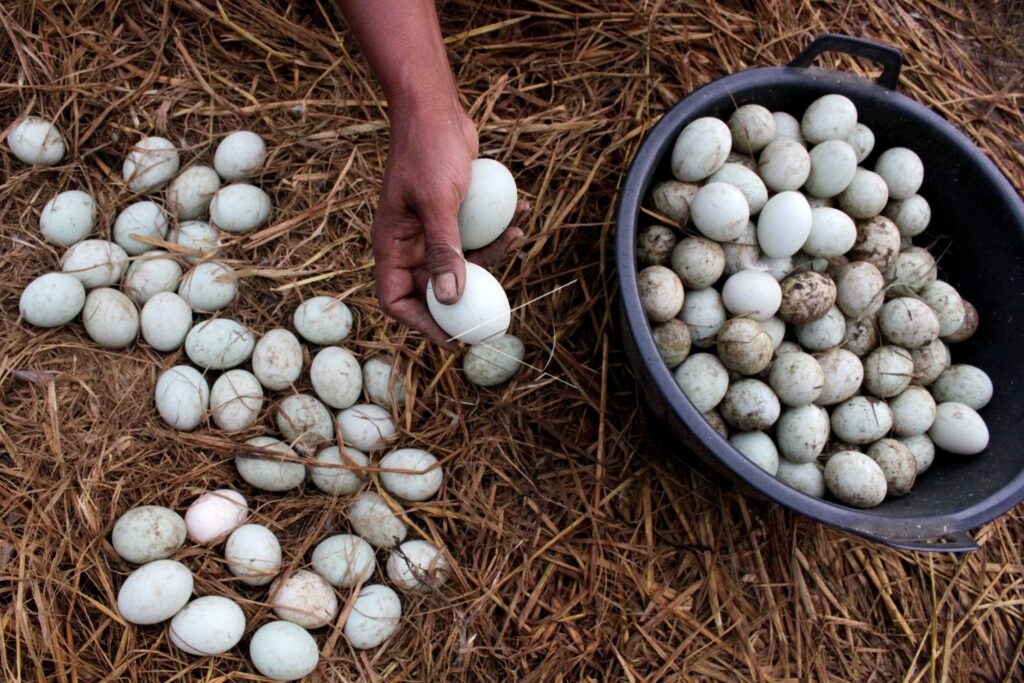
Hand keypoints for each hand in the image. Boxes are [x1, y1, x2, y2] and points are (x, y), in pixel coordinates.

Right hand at [372, 102, 523, 346]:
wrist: (435, 108)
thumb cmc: (429, 150)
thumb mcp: (439, 203)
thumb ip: (446, 251)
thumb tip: (450, 299)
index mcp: (392, 245)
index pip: (396, 299)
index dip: (420, 322)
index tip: (453, 334)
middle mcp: (410, 243)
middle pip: (437, 287)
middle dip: (472, 290)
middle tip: (504, 296)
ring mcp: (433, 230)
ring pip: (464, 263)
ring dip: (495, 255)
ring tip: (519, 234)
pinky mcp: (454, 216)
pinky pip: (476, 237)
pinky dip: (498, 231)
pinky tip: (522, 214)